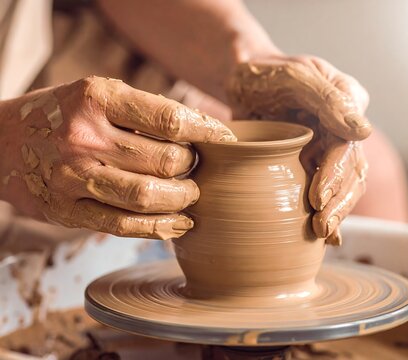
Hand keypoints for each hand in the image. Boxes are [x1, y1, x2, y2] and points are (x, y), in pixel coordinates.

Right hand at [0, 76, 234, 238]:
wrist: (0, 142)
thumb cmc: (62, 115)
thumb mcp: (98, 95)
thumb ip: (144, 112)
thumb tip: (203, 132)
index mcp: (97, 98)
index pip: (171, 119)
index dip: (208, 132)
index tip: (226, 140)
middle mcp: (83, 136)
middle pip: (166, 161)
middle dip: (193, 167)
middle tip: (197, 168)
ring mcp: (73, 177)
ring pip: (149, 196)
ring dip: (183, 199)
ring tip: (191, 195)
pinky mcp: (67, 211)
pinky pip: (125, 225)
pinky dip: (160, 228)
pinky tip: (179, 223)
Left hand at [227, 55, 370, 243]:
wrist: (243, 79)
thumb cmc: (267, 73)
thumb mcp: (295, 76)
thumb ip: (329, 99)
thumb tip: (363, 131)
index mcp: (347, 105)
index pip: (348, 147)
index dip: (336, 176)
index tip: (318, 199)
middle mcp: (342, 130)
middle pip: (350, 173)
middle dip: (338, 203)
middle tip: (321, 229)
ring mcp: (326, 147)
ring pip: (339, 185)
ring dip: (334, 212)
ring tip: (321, 235)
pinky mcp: (307, 161)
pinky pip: (320, 188)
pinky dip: (324, 211)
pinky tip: (323, 237)